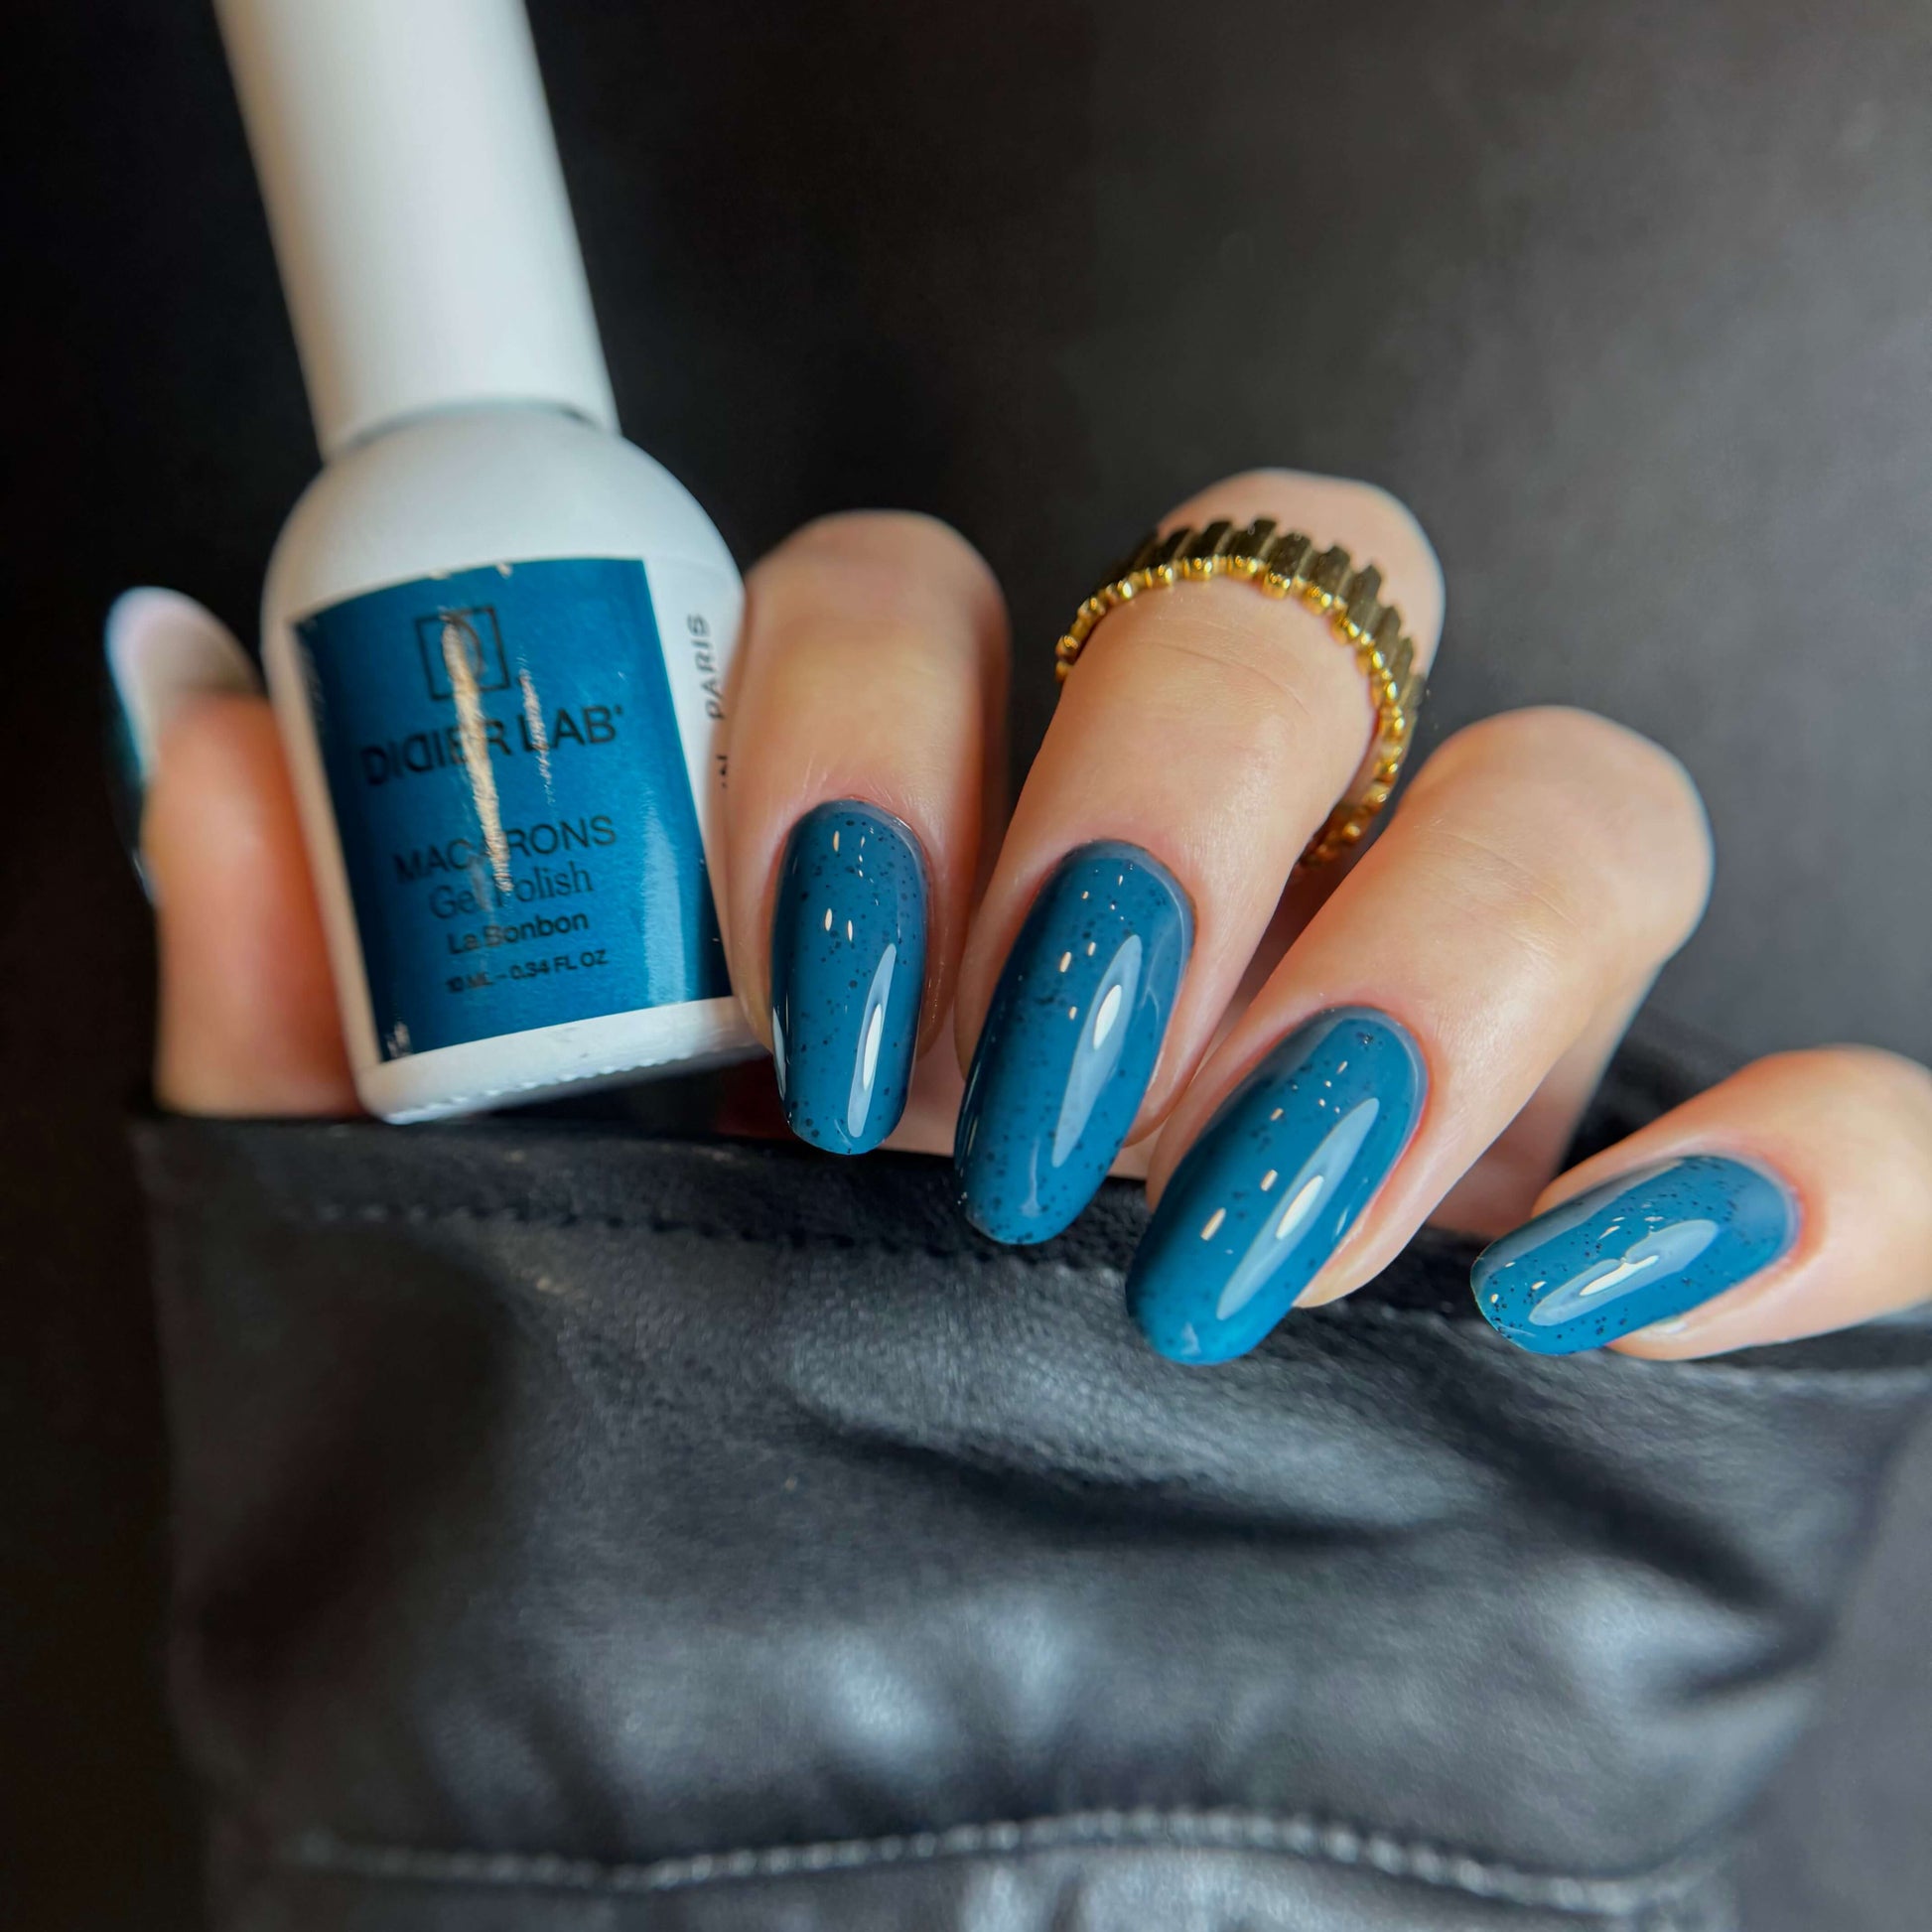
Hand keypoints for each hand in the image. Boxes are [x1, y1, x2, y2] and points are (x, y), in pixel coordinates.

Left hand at [110, 472, 1931, 1362]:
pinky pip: (1855, 1124)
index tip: (785, 943)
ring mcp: (1465, 1099)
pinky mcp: (1664, 1281)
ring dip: (1425, 962)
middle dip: (1162, 788)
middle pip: (1277, 625)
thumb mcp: (444, 1299)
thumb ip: (337, 996)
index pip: (937, 598)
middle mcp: (1220, 948)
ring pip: (1577, 801)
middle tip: (1022, 1081)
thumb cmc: (659, 1623)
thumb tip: (223, 713)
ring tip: (1244, 1220)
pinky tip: (1584, 1294)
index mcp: (941, 903)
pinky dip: (1779, 1171)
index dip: (865, 695)